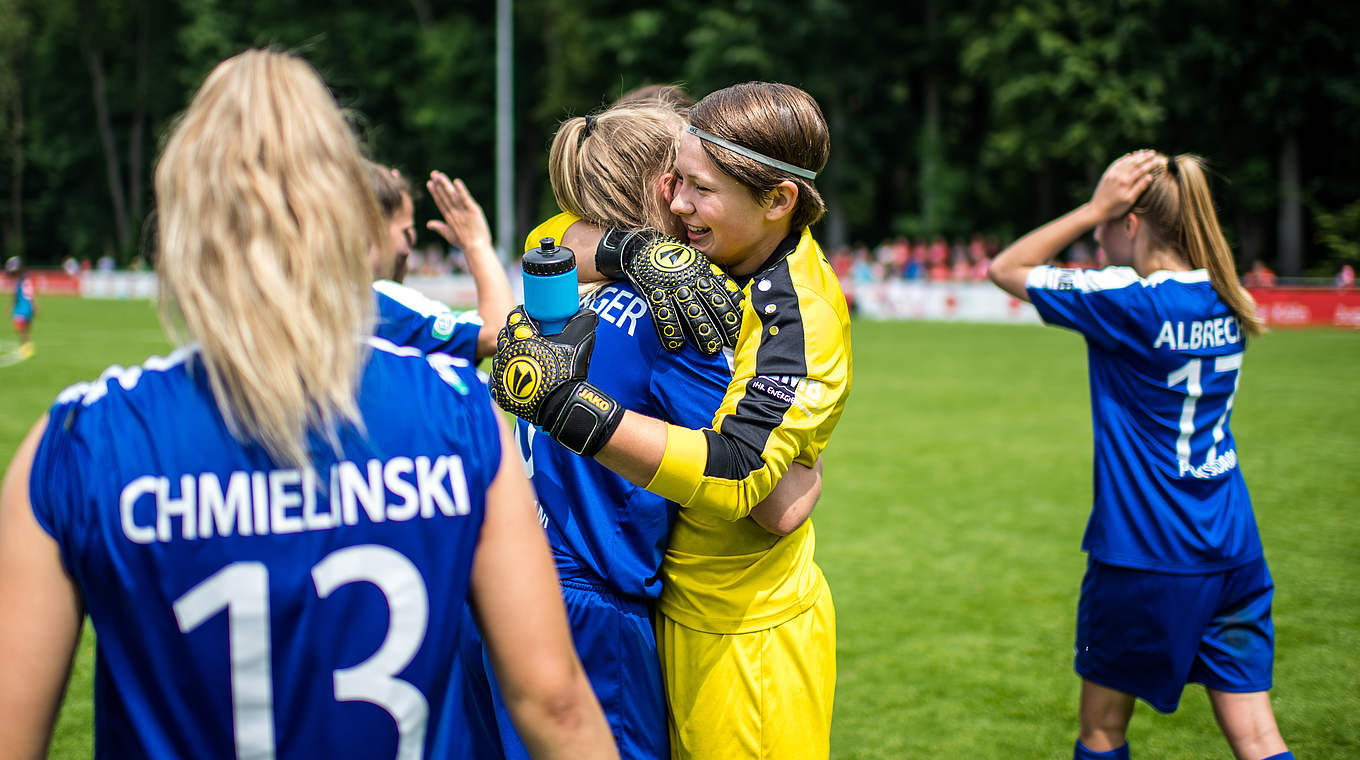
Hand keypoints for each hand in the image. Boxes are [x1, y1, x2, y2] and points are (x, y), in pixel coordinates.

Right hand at [426, 171, 493, 252]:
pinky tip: (456, 181)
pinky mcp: (472, 210)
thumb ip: (439, 228)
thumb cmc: (464, 244)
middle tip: (433, 173)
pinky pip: (465, 198)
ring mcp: (463, 211)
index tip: (430, 183)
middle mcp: (454, 213)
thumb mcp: (449, 235)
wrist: (476, 248)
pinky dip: (461, 190)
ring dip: (446, 184)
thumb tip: (429, 224)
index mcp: (449, 218)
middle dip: (438, 184)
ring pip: (452, 195)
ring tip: (440, 175)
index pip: (440, 202)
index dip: (435, 192)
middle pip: (444, 196)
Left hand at [490, 307, 622, 455]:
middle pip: (505, 335)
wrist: (560, 406)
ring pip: (500, 356)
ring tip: (523, 359)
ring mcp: (501, 372)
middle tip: (527, 338)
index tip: (530, 318)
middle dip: (514, 333)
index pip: (514, 316)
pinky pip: (497, 378)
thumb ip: (583, 321)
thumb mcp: (580, 341)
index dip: (521, 315)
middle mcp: (507, 351)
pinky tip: (516, 376)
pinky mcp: (499, 390)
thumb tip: (588, 311)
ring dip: (509, 354)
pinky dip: (505, 375)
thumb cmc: (569, 372)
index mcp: (522, 336)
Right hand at [595, 229, 743, 354]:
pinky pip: (664, 314)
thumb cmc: (675, 260)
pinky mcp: (655, 292)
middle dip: (723, 324)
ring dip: (702, 332)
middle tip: (731, 342)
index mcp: (705, 274)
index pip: (725, 293)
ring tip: (710, 349)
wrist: (644, 248)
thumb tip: (735, 300)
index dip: (735, 311)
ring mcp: (674, 287)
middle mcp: (692, 281)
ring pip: (692, 312)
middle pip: (712, 305)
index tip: (742, 327)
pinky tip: (676, 345)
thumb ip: (714, 279)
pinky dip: (670, 331)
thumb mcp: (698, 264)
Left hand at [1090, 150, 1160, 221]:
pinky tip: (1128, 155)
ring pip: (1125, 161)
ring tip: (1143, 152)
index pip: (1141, 170)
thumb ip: (1140, 188)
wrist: (1097, 210)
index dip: (1150, 164)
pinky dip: (1123, 158)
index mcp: (1126, 182)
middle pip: (1134, 163)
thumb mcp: (1130, 200)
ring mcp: (1112, 174)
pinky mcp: (1106, 175)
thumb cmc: (1115, 208)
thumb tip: (1150, 176)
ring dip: (1135, 156)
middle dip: (1144, 157)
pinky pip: (1116, 163)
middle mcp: (1119, 175)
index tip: (1158, 160)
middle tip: (1153, 152)